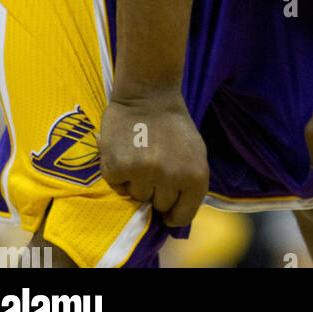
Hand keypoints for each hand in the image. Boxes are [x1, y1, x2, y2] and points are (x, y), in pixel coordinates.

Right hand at [99, 90, 208, 227]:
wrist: (148, 93)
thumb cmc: (174, 125)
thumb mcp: (195, 154)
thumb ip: (189, 185)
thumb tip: (172, 217)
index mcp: (195, 176)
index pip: (182, 216)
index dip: (173, 213)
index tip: (168, 209)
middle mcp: (170, 177)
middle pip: (158, 206)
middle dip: (156, 190)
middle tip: (155, 164)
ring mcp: (142, 173)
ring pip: (137, 197)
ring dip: (137, 181)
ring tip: (140, 154)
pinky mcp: (117, 167)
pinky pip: (117, 186)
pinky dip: (119, 173)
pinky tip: (126, 152)